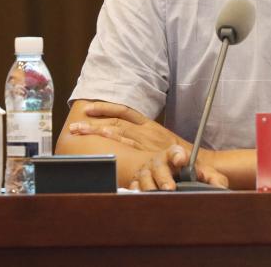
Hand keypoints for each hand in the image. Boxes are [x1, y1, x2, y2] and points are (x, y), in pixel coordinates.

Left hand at [69, 101, 190, 153]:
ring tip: (79, 131)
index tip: (88, 109)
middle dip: (93, 123)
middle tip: (74, 126)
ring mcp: (147, 141)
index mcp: (148, 124)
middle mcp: (146, 130)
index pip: (123, 111)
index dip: (105, 108)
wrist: (196, 162)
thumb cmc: (177, 154)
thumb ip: (145, 138)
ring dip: (97, 130)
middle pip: (115, 121)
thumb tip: (126, 138)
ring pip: (118, 131)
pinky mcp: (149, 152)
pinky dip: (115, 141)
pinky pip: (130, 144)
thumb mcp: (161, 140)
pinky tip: (103, 140)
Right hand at [129, 145, 228, 191]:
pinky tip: (141, 199)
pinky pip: (133, 187)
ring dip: (149, 187)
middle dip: (164, 177)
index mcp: (175, 156)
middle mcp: (159, 162)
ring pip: (144, 177)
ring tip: (156, 197)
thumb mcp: (203, 174)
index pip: (175, 151)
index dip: (177, 154)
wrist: (172, 179)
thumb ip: (214, 179)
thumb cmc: (188, 176)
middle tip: (170, 188)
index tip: (181, 159)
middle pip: (158, 166)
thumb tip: (221, 188)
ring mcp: (147, 171)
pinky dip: (136, 192)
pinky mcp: (137, 182)